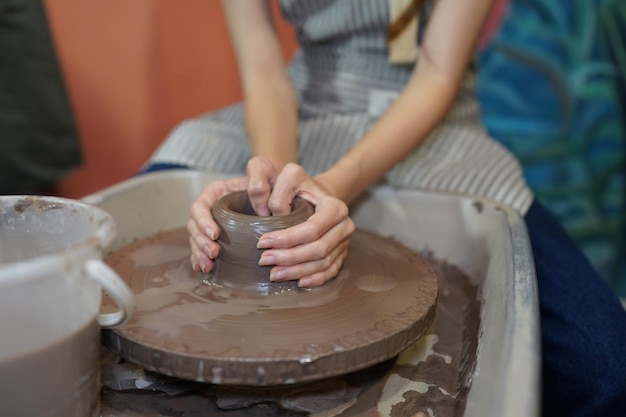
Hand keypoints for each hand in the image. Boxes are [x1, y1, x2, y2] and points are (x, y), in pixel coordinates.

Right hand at [188, 157, 277, 272]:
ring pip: (196, 239)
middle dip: (201, 241)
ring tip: (208, 265)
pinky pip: (202, 249)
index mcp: (216, 192)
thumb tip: (261, 209)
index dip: (203, 221)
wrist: (277, 194)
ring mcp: (212, 224)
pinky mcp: (217, 238)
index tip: (215, 234)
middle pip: (194, 225)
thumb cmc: (270, 180)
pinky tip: (205, 269)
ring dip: (200, 253)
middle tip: (214, 253)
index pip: (200, 206)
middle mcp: (210, 208)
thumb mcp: (265, 173)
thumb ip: (260, 183)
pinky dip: (201, 259)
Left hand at [257, 163, 354, 287]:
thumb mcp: (289, 177)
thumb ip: (278, 192)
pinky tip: (298, 282)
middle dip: (289, 258)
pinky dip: (315, 279)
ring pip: (323, 263)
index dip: (286, 239)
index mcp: (334, 206)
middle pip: (318, 250)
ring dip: (297, 271)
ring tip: (274, 274)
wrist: (317, 193)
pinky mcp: (342, 252)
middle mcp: (345, 224)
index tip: (261, 242)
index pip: (311, 230)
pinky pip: (331, 271)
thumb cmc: (299, 186)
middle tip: (264, 261)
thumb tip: (274, 216)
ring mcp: (345, 240)